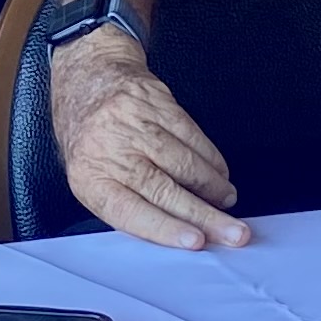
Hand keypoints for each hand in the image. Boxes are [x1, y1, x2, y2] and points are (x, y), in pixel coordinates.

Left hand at [50, 31, 248, 249]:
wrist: (88, 79)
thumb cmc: (91, 139)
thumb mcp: (91, 179)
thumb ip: (126, 206)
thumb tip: (174, 232)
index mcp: (91, 178)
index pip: (129, 211)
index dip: (165, 228)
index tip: (195, 241)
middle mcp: (111, 150)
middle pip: (163, 190)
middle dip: (204, 215)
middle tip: (232, 233)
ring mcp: (134, 124)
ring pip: (183, 162)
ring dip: (213, 187)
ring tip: (227, 202)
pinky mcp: (155, 103)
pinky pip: (192, 136)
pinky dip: (211, 160)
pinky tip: (220, 173)